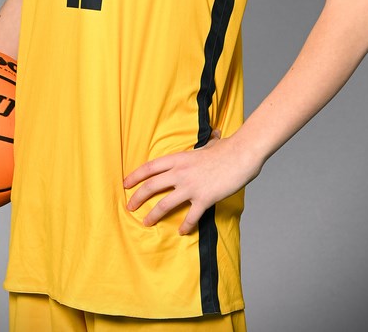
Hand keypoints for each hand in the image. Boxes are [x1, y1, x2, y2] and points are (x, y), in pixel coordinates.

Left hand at [123, 130, 261, 234]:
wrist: (242, 154)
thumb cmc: (227, 149)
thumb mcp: (210, 144)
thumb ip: (206, 145)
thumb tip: (214, 136)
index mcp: (179, 158)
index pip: (150, 167)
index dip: (135, 176)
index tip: (125, 184)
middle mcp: (180, 172)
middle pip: (151, 186)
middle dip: (137, 197)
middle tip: (129, 207)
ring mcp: (191, 186)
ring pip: (164, 204)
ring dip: (153, 215)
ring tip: (146, 223)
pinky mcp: (204, 198)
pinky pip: (191, 216)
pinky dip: (185, 225)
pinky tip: (181, 231)